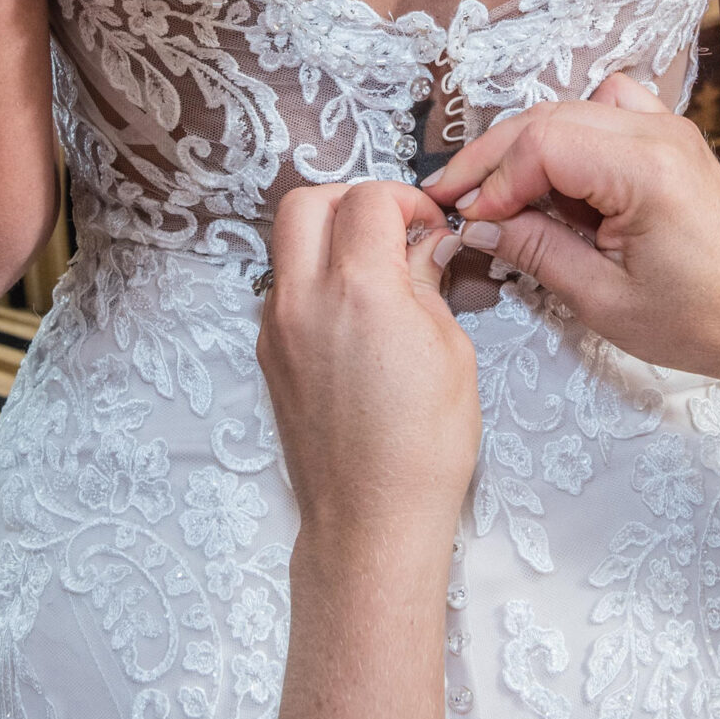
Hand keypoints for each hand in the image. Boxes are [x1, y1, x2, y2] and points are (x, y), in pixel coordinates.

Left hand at [259, 182, 477, 547]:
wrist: (371, 519)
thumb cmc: (425, 446)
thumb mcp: (451, 352)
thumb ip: (428, 282)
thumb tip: (427, 243)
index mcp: (359, 290)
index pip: (369, 199)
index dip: (407, 200)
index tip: (431, 226)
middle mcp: (304, 299)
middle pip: (306, 201)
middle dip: (352, 199)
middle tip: (393, 227)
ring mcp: (277, 327)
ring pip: (284, 242)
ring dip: (326, 235)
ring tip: (373, 267)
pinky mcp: (268, 354)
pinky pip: (282, 287)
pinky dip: (313, 276)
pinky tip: (353, 310)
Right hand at [422, 76, 719, 405]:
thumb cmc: (699, 322)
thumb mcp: (603, 299)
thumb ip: (535, 250)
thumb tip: (475, 223)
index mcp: (649, 171)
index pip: (542, 144)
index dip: (493, 179)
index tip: (464, 218)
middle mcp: (660, 133)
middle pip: (548, 119)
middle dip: (494, 160)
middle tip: (454, 201)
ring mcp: (668, 129)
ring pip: (570, 110)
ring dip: (527, 148)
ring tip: (500, 197)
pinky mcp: (669, 138)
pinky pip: (603, 112)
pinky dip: (568, 137)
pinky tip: (558, 180)